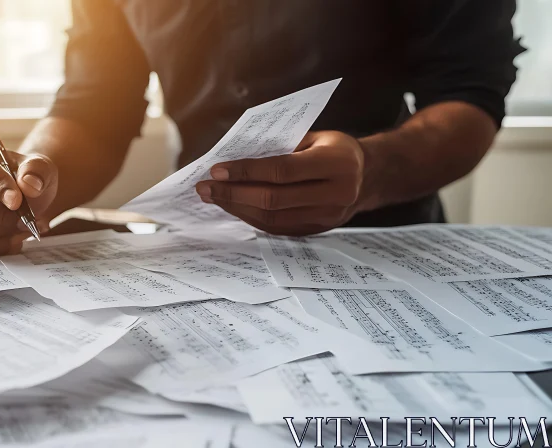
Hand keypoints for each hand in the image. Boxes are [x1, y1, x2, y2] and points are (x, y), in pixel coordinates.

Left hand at [195, 131, 365, 235]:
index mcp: (336, 163)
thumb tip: (234, 156)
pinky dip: (251, 217)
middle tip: (205, 187)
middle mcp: (335, 194)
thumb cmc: (335, 149)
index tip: (216, 170)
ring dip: (237, 207)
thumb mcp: (315, 136)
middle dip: (233, 193)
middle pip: (274, 199)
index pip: (282, 170)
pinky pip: (277, 228)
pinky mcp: (317, 230)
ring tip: (213, 197)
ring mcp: (327, 217)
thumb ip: (281, 145)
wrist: (369, 177)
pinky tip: (233, 206)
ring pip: (272, 218)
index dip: (246, 171)